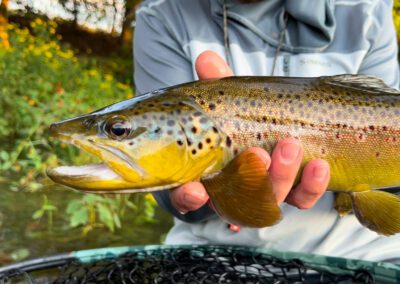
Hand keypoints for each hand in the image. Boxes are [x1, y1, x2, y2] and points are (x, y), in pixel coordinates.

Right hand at [170, 50, 329, 213]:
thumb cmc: (239, 118)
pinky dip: (312, 186)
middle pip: (237, 198)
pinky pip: (303, 198)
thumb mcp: (227, 101)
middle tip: (259, 155)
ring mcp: (265, 193)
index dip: (189, 197)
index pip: (190, 196)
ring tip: (291, 145)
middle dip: (251, 180)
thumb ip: (216, 84)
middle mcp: (234, 190)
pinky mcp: (294, 192)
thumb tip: (206, 58)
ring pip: (271, 199)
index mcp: (208, 174)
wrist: (274, 127)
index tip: (196, 191)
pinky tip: (319, 166)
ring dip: (282, 176)